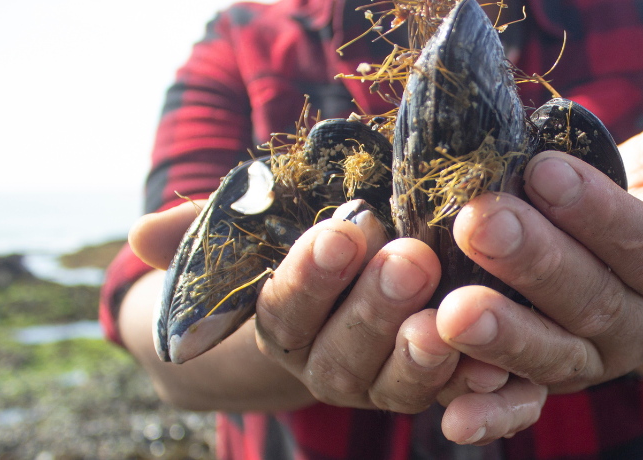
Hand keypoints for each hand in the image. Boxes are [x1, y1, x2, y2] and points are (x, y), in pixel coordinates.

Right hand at [131, 199, 483, 412]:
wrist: (353, 286)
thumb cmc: (307, 246)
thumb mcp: (262, 228)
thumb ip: (212, 229)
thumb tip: (142, 233)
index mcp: (284, 325)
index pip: (285, 308)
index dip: (310, 275)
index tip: (340, 229)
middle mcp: (329, 365)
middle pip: (342, 351)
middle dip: (373, 307)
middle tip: (410, 258)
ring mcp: (383, 383)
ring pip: (397, 384)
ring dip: (421, 357)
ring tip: (446, 322)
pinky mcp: (436, 388)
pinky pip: (455, 399)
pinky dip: (475, 388)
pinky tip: (500, 370)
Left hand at [433, 66, 642, 443]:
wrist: (634, 283)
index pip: (640, 244)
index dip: (595, 211)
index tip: (540, 168)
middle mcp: (636, 326)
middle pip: (590, 299)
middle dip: (534, 263)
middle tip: (479, 221)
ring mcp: (591, 363)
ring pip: (553, 356)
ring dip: (505, 337)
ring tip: (453, 310)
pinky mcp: (548, 389)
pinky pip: (521, 406)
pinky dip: (490, 414)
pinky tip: (451, 413)